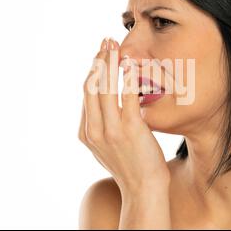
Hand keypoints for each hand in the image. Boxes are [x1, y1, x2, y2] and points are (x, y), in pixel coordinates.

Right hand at [78, 37, 169, 194]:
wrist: (143, 189)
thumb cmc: (129, 166)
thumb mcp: (105, 148)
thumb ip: (100, 126)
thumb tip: (99, 107)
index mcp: (86, 132)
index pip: (87, 94)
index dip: (93, 71)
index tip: (101, 55)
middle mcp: (94, 129)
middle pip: (92, 86)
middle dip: (98, 60)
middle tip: (105, 42)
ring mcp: (111, 129)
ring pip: (105, 87)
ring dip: (109, 62)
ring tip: (114, 45)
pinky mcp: (131, 129)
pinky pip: (128, 96)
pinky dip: (128, 77)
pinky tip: (131, 64)